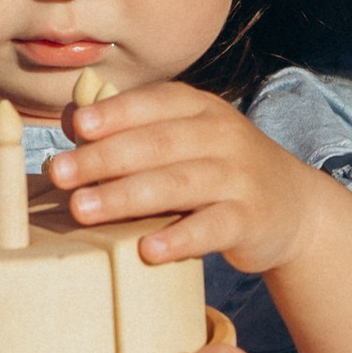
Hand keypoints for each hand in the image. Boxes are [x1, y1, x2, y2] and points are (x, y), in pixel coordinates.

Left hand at [45, 85, 343, 275]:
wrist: (292, 205)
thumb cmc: (217, 169)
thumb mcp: (182, 139)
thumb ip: (132, 130)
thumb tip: (71, 121)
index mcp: (200, 108)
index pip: (154, 103)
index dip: (115, 113)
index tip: (78, 127)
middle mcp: (222, 136)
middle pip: (157, 144)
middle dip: (104, 158)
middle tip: (59, 173)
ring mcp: (239, 177)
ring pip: (178, 184)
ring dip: (126, 196)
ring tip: (82, 208)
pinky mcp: (250, 219)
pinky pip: (212, 228)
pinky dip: (179, 238)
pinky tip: (147, 249)